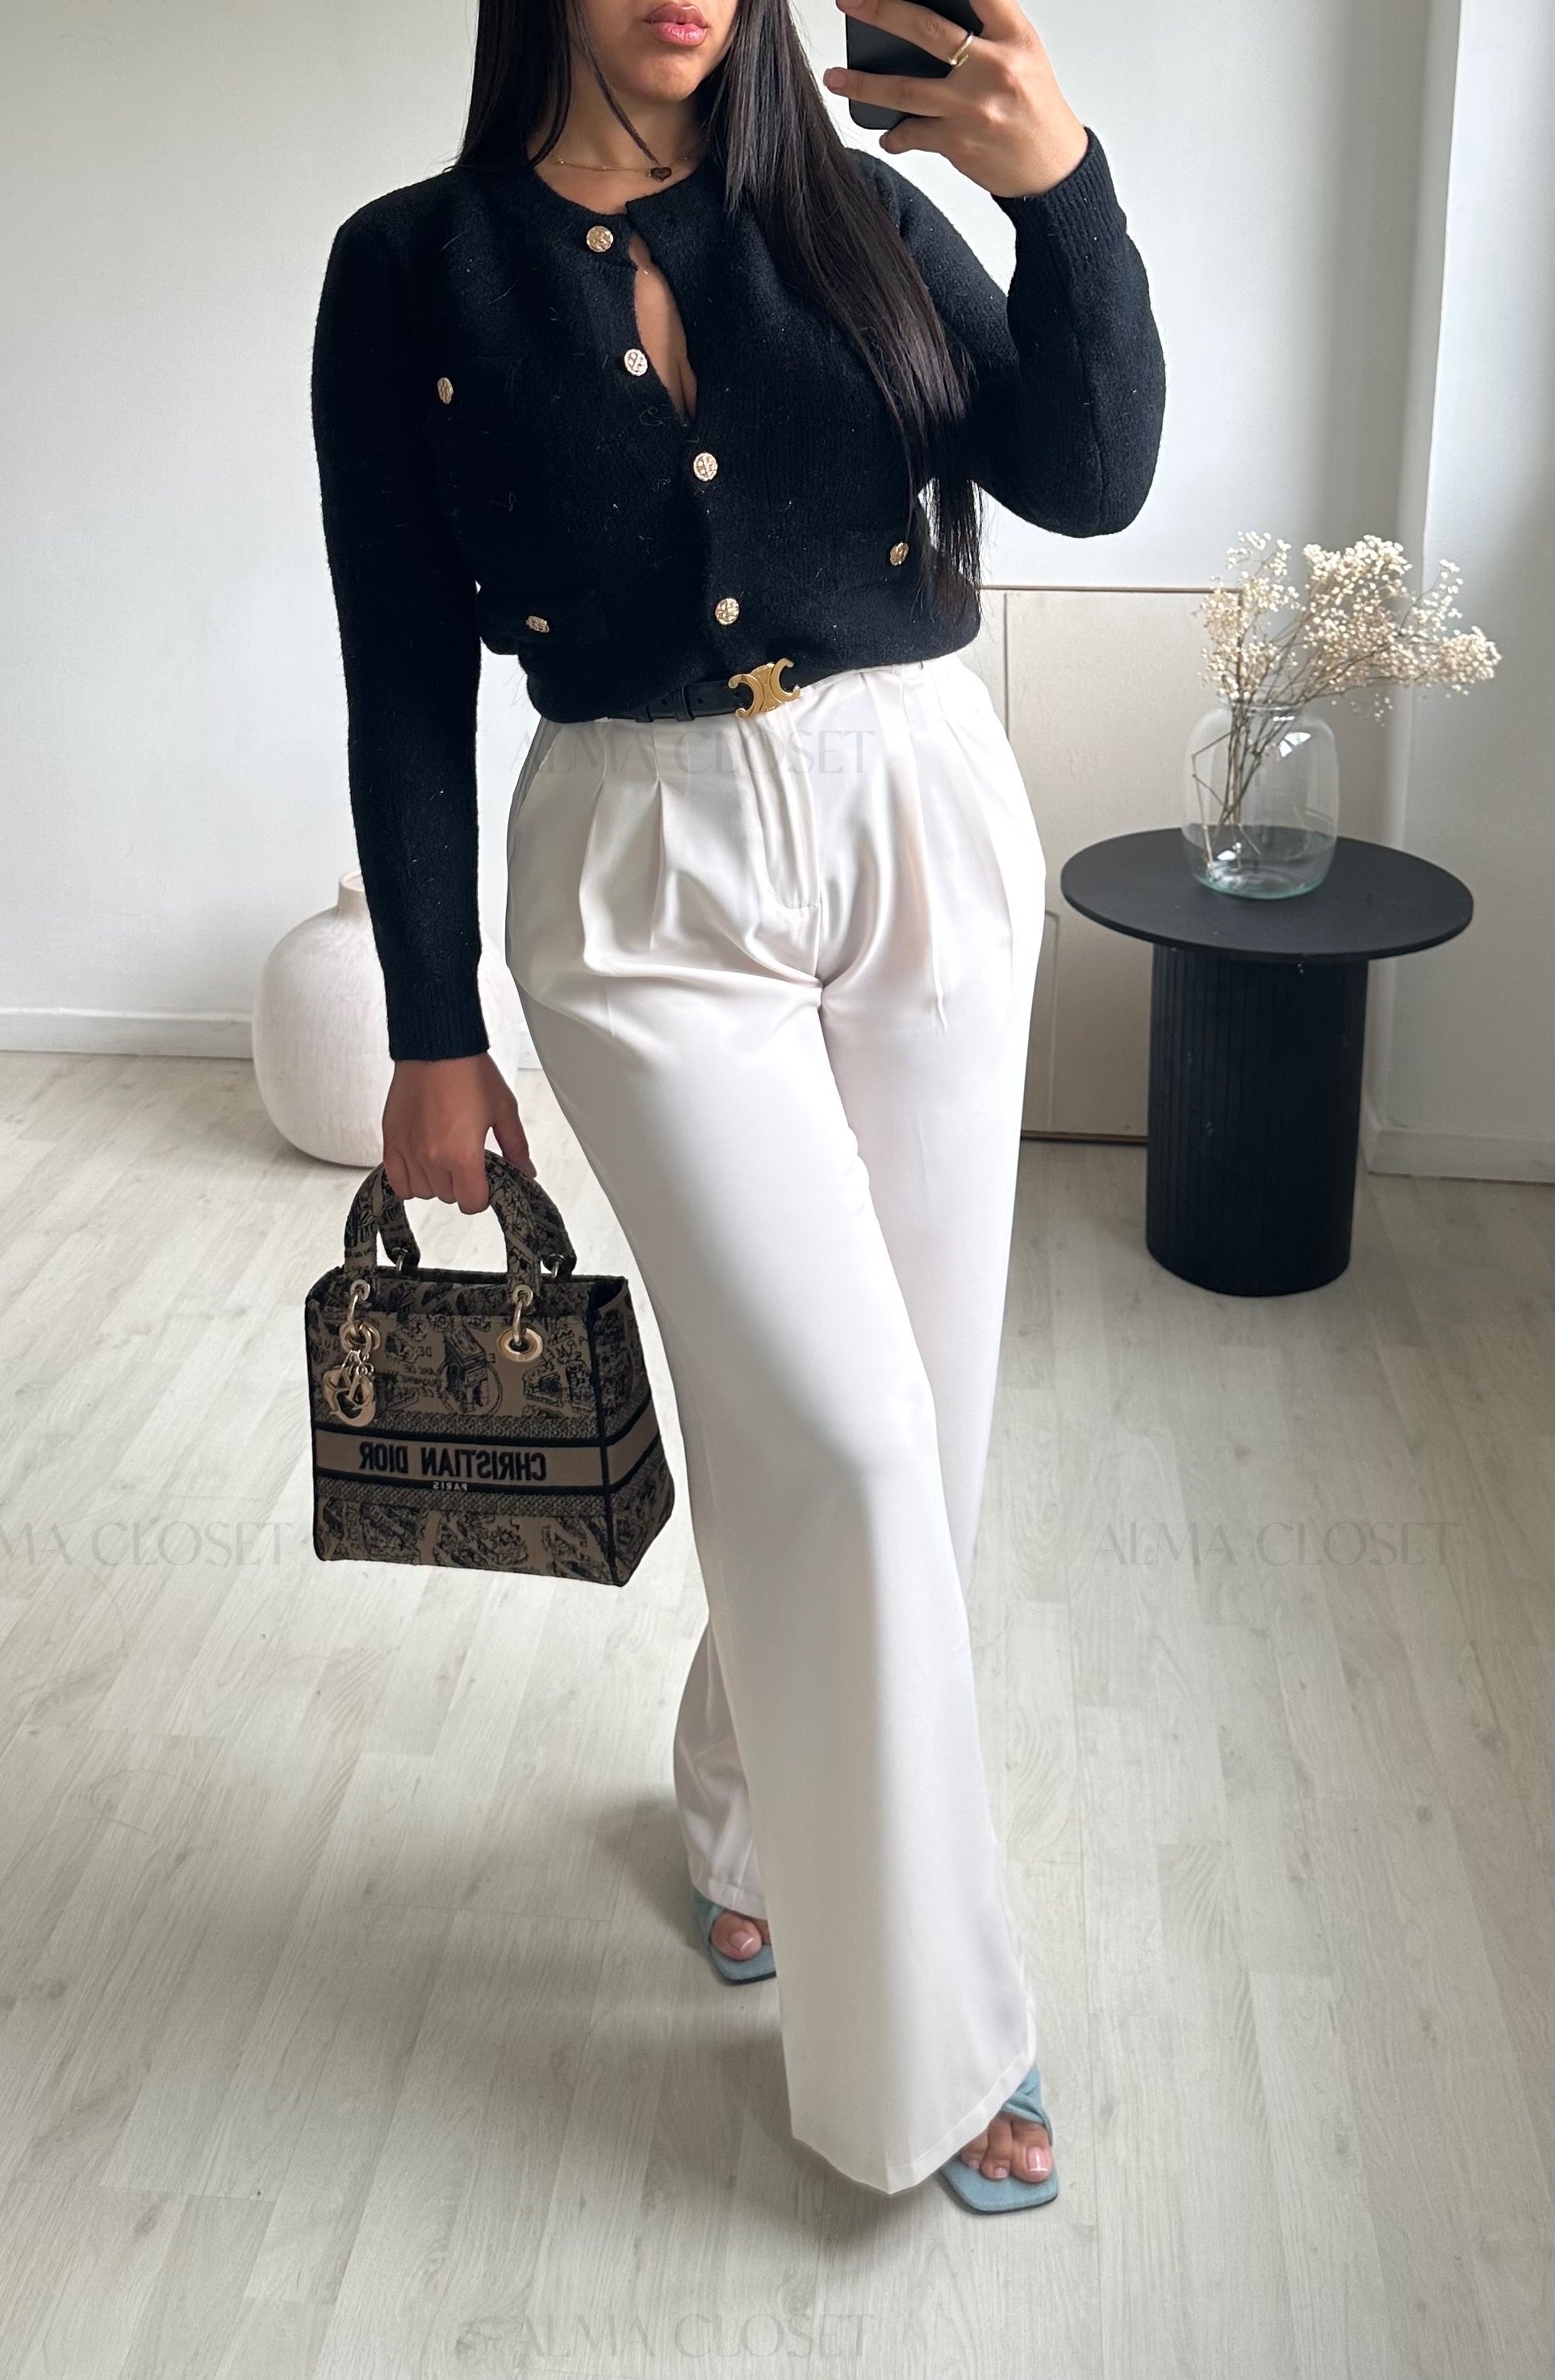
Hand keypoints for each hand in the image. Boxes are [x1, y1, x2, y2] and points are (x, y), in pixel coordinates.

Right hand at [381, 1053, 536, 1211]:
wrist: (436, 1046)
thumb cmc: (469, 1072)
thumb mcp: (503, 1110)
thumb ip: (516, 1147)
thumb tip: (526, 1172)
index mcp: (463, 1155)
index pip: (471, 1203)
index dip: (482, 1196)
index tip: (484, 1183)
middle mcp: (432, 1158)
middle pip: (448, 1197)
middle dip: (461, 1185)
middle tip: (467, 1161)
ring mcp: (408, 1151)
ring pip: (423, 1192)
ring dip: (436, 1183)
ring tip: (445, 1159)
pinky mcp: (390, 1140)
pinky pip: (397, 1180)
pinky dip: (409, 1180)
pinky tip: (421, 1167)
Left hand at [823, 0, 1087, 200]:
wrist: (1053, 169)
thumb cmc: (1034, 107)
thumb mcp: (1023, 54)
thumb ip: (986, 29)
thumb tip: (928, 20)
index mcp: (1013, 37)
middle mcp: (993, 68)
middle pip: (926, 29)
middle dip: (879, 11)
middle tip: (848, 2)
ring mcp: (972, 107)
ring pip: (904, 89)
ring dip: (862, 84)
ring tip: (835, 78)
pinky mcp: (958, 143)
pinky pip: (912, 134)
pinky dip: (894, 135)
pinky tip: (887, 134)